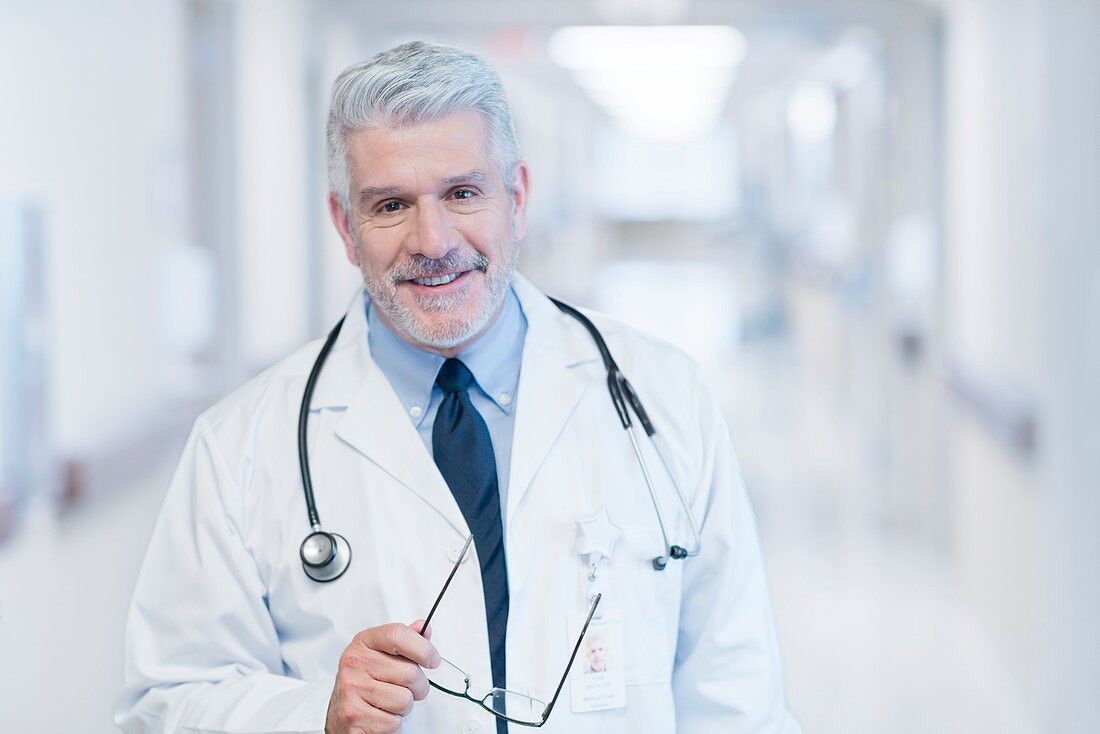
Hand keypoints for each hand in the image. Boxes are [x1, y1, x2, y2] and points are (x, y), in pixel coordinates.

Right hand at [325, 619, 439, 733]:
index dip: (423, 648)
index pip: (398, 635)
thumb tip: (424, 628)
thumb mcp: (381, 653)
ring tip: (390, 701)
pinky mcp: (354, 716)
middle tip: (408, 688)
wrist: (338, 712)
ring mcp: (352, 689)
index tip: (432, 660)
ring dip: (405, 706)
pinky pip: (393, 722)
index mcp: (364, 642)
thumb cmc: (365, 680)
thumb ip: (404, 640)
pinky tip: (380, 714)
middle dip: (419, 686)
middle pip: (409, 672)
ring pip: (404, 700)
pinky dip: (393, 722)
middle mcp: (354, 662)